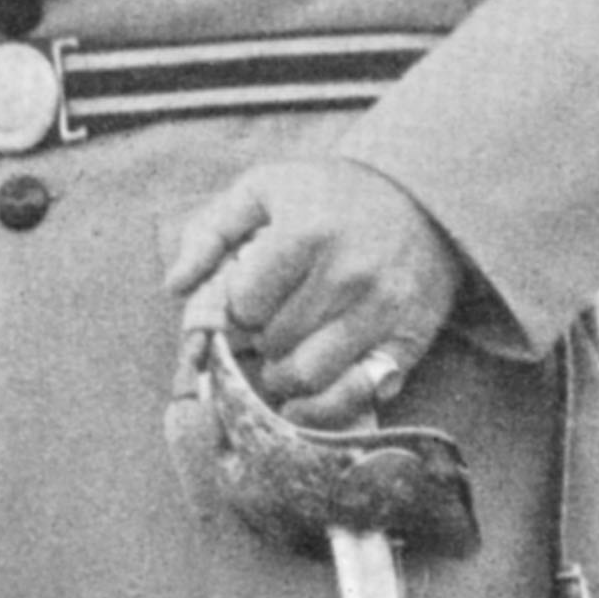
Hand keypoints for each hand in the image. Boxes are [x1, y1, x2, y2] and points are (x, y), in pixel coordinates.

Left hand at [162, 156, 463, 430]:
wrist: (423, 196)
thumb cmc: (329, 194)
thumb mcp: (264, 189)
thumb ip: (210, 231)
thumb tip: (175, 285)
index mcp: (308, 233)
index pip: (245, 303)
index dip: (238, 306)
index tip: (250, 297)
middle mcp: (348, 274)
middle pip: (274, 341)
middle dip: (261, 339)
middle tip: (270, 324)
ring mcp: (381, 311)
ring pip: (308, 375)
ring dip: (283, 376)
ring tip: (283, 358)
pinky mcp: (408, 340)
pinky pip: (355, 394)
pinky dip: (322, 408)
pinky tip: (304, 400)